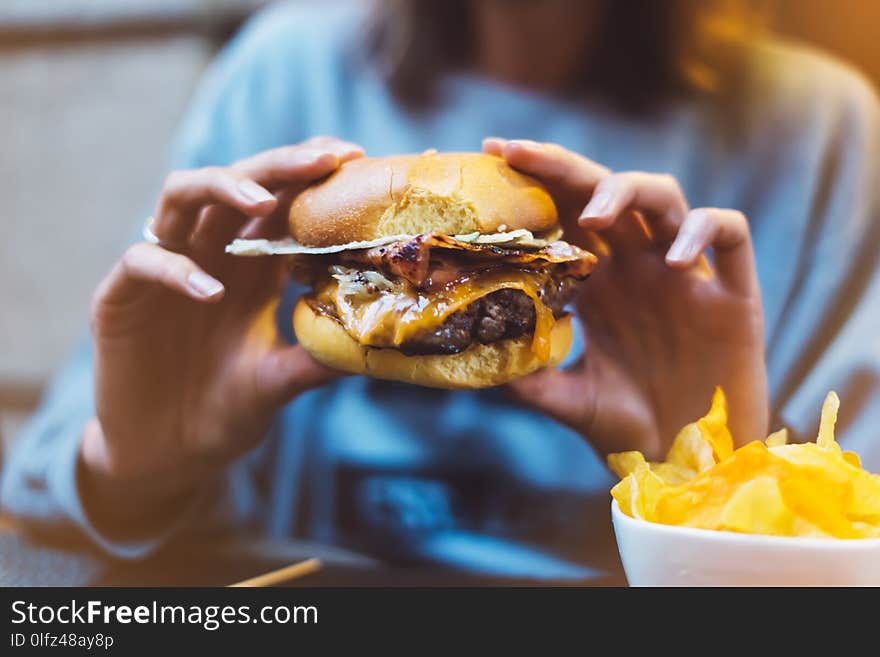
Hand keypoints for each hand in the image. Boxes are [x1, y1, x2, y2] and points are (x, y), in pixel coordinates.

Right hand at [83, 137, 363, 520]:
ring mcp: (165, 270)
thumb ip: (318, 359)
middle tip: (323, 159)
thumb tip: (379, 347)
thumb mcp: (279, 382)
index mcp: (251, 265)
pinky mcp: (121, 297)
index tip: (354, 160)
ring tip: (263, 204)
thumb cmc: (226, 411)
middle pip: (237, 182)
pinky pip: (144, 262)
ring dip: (222, 188)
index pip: (280, 200)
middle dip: (279, 166)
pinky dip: (176, 269)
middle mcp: (209, 255)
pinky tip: (213, 291)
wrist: (168, 456)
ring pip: (182, 195)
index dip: (310, 175)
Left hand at [484, 138, 767, 458]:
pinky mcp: (734, 295)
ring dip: (627, 192)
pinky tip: (677, 262)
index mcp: (599, 285)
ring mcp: (685, 277)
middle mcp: (638, 269)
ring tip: (592, 217)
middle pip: (603, 192)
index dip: (532, 184)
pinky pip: (730, 235)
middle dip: (561, 167)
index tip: (489, 158)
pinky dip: (704, 232)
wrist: (691, 464)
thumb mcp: (569, 402)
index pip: (563, 216)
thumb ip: (530, 380)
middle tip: (516, 153)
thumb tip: (475, 360)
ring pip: (664, 198)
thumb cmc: (629, 428)